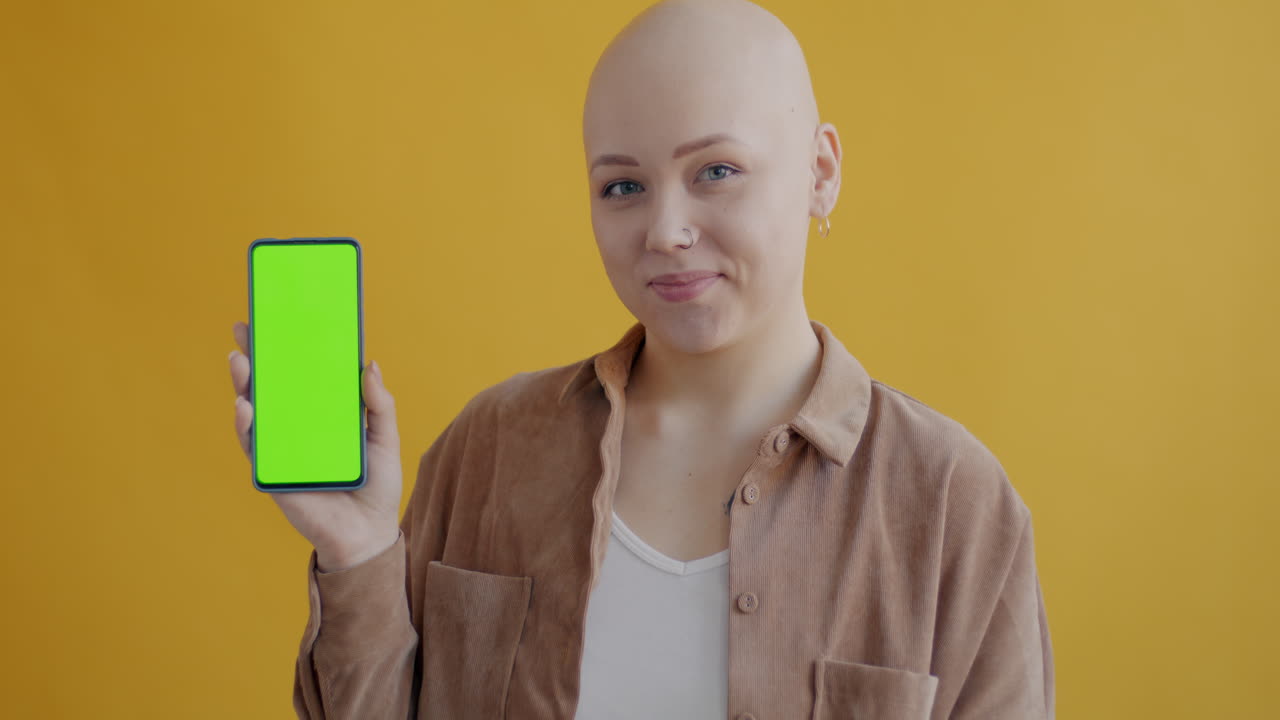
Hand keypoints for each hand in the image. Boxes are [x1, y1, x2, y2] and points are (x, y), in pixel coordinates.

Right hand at [229, 321, 402, 571]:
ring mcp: (282, 448)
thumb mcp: (386, 439)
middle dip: (255, 357)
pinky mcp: (272, 472)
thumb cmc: (377, 487)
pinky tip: (245, 407)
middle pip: (271, 386)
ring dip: (244, 385)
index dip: (288, 348)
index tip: (276, 318)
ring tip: (240, 361)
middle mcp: (298, 427)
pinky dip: (247, 427)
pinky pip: (254, 446)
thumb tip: (370, 365)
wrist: (367, 535)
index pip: (301, 375)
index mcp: (324, 414)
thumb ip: (379, 405)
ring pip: (255, 411)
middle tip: (245, 330)